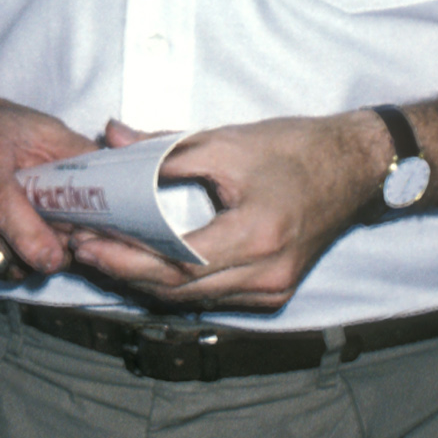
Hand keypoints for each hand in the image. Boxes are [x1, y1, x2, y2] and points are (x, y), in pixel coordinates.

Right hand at [0, 86, 96, 284]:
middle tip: (64, 235)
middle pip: (2, 242)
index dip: (30, 237)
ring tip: (33, 229)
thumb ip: (78, 158)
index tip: (55, 258)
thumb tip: (115, 189)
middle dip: (43, 249)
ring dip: (24, 258)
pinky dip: (3, 262)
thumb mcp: (40, 128)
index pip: (0, 206)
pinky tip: (8, 238)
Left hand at [68, 111, 386, 313]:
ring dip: (144, 281)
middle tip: (82, 250)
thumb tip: (111, 138)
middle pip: (179, 289)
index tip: (88, 241)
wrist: (355, 168)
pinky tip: (144, 266)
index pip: (176, 261)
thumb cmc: (297, 149)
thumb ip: (163, 147)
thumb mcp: (227, 140)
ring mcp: (271, 290)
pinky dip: (175, 285)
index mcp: (257, 235)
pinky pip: (212, 297)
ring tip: (102, 257)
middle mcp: (266, 274)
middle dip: (125, 271)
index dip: (126, 256)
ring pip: (192, 299)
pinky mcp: (272, 293)